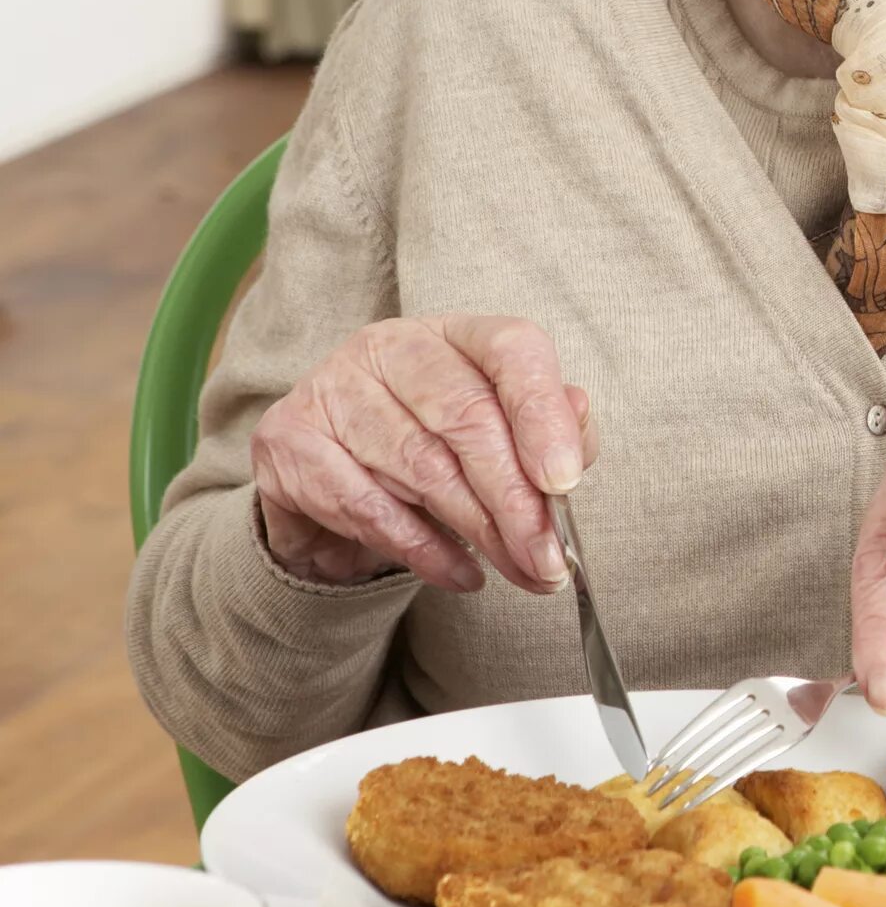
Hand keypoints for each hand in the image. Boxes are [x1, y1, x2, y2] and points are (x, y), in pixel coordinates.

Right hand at [248, 315, 592, 594]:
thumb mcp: (501, 433)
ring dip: (477, 531)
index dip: (542, 414)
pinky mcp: (287, 437)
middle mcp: (390, 347)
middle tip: (548, 558)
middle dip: (516, 500)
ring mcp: (332, 387)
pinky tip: (460, 573)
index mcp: (456, 333)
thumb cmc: (433, 448)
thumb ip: (548, 432)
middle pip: (467, 419)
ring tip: (519, 570)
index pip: (512, 350)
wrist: (325, 481)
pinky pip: (365, 504)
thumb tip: (577, 428)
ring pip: (420, 466)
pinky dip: (420, 548)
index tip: (565, 481)